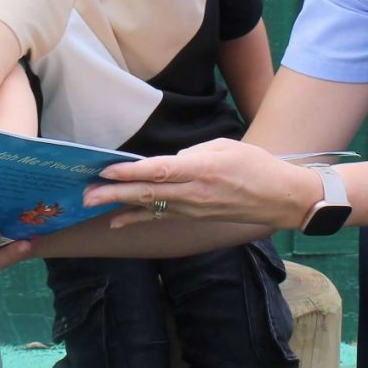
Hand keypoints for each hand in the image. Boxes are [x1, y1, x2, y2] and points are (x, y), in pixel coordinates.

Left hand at [86, 137, 321, 229]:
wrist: (280, 198)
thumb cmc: (256, 165)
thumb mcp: (225, 146)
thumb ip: (193, 153)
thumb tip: (167, 162)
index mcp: (203, 170)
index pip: (159, 172)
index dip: (131, 172)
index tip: (106, 169)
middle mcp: (195, 193)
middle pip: (148, 193)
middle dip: (114, 193)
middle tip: (86, 193)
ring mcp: (194, 209)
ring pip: (150, 207)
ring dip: (120, 204)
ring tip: (92, 202)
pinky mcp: (195, 217)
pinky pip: (160, 217)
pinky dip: (137, 218)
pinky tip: (116, 221)